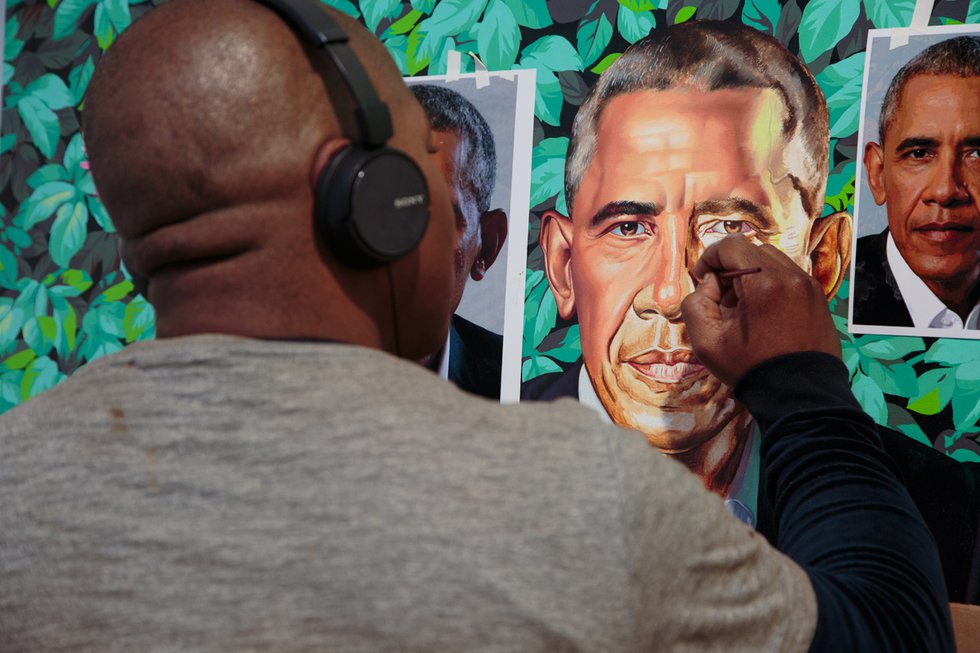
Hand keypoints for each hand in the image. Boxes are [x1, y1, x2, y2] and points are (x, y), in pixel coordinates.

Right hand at [680, 235, 840, 386]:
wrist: (799, 396)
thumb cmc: (751, 368)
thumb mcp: (707, 343)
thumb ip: (695, 305)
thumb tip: (709, 285)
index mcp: (763, 283)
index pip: (731, 246)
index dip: (710, 257)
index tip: (702, 279)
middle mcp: (791, 276)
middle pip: (752, 251)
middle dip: (731, 268)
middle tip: (722, 298)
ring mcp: (810, 286)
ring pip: (773, 262)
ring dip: (753, 275)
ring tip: (745, 307)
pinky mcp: (819, 298)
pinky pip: (790, 277)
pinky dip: (772, 285)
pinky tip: (765, 314)